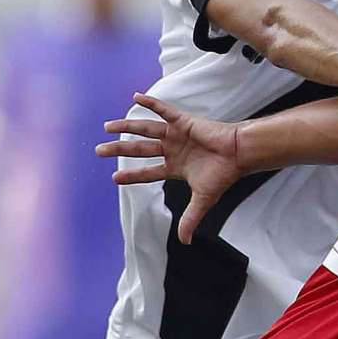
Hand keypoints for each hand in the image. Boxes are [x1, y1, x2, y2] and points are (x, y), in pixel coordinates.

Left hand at [99, 96, 244, 242]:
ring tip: (106, 127)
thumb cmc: (224, 174)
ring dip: (126, 127)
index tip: (114, 177)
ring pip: (145, 130)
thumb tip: (184, 242)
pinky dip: (150, 103)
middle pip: (140, 149)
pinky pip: (163, 110)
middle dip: (119, 149)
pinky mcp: (183, 122)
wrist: (238, 154)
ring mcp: (177, 135)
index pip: (148, 172)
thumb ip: (190, 218)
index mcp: (176, 168)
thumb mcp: (203, 200)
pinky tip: (135, 97)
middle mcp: (173, 150)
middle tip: (99, 151)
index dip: (132, 175)